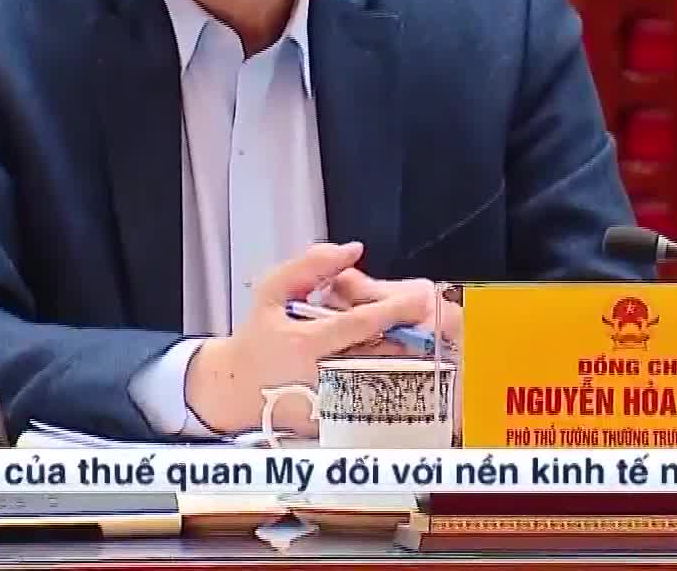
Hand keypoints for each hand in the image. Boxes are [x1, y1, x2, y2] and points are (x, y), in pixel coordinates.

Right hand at [183, 242, 435, 436]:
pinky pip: (374, 404)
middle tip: (441, 322)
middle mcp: (320, 378)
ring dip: (411, 363)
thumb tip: (352, 250)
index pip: (358, 324)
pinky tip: (408, 372)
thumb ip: (310, 266)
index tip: (423, 297)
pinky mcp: (335, 426)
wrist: (235, 391)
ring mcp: (330, 406)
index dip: (394, 309)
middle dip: (414, 338)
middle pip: (380, 356)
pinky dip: (395, 387)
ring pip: (383, 383)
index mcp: (305, 343)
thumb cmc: (257, 337)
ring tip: (430, 345)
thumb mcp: (271, 291)